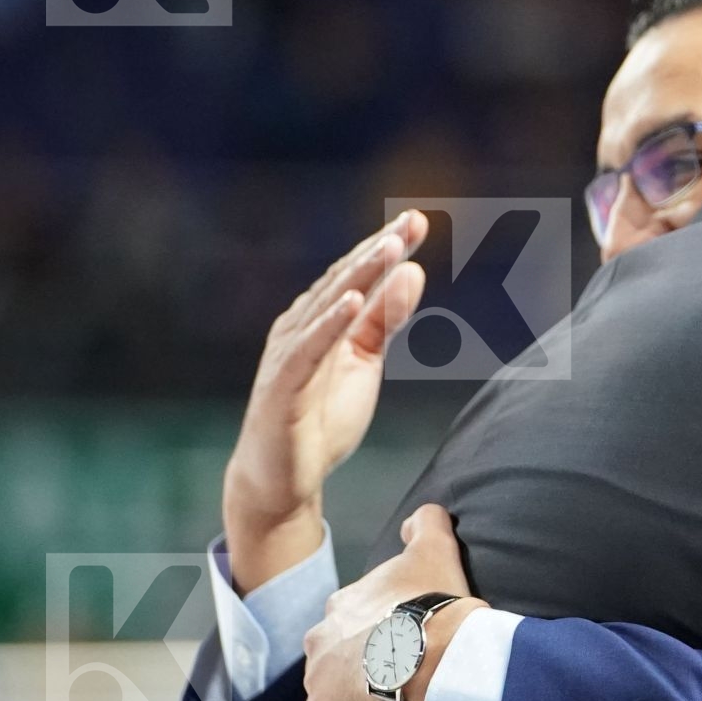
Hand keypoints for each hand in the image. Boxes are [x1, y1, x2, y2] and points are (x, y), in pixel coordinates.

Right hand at [224, 212, 428, 592]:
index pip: (358, 275)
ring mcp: (289, 354)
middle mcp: (300, 327)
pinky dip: (330, 323)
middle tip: (411, 223)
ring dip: (359, 275)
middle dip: (378, 250)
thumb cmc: (320, 417)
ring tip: (389, 248)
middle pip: (344, 280)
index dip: (387, 248)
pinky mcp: (283, 385)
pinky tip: (352, 303)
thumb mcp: (365, 362)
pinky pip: (309, 349)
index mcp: (320, 319)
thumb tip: (413, 272)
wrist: (282, 480)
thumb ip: (386, 319)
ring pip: (327, 306)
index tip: (419, 221)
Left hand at [302, 504, 482, 700]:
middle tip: (376, 699)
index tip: (385, 652)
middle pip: (327, 672)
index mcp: (340, 609)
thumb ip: (426, 524)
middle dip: (346, 686)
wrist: (433, 649)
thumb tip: (426, 514)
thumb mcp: (434, 547)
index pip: (344, 626)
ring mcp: (321, 694)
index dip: (367, 638)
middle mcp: (320, 648)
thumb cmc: (435, 601)